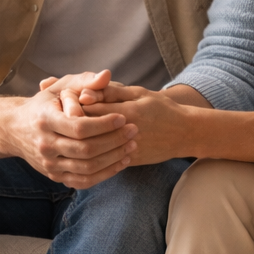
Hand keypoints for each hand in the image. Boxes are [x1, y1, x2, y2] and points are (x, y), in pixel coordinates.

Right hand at [3, 69, 137, 187]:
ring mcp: (48, 163)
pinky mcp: (54, 176)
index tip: (123, 117)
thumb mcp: (60, 87)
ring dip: (114, 158)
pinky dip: (105, 174)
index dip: (104, 124)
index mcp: (45, 120)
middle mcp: (44, 144)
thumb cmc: (45, 104)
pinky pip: (83, 181)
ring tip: (131, 145)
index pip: (79, 127)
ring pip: (87, 168)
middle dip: (114, 141)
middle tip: (133, 131)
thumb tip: (107, 75)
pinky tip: (120, 162)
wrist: (16, 129)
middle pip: (86, 150)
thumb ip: (85, 80)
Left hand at [80, 86, 197, 164]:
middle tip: (68, 119)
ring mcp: (127, 150)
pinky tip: (89, 145)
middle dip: (74, 125)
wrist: (185, 133)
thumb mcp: (138, 93)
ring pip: (93, 149)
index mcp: (126, 112)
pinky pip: (104, 161)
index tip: (70, 103)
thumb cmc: (161, 108)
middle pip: (87, 131)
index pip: (88, 110)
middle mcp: (125, 133)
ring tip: (77, 132)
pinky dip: (94, 153)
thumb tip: (84, 93)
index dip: (74, 106)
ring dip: (82, 140)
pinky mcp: (129, 161)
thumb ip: (111, 92)